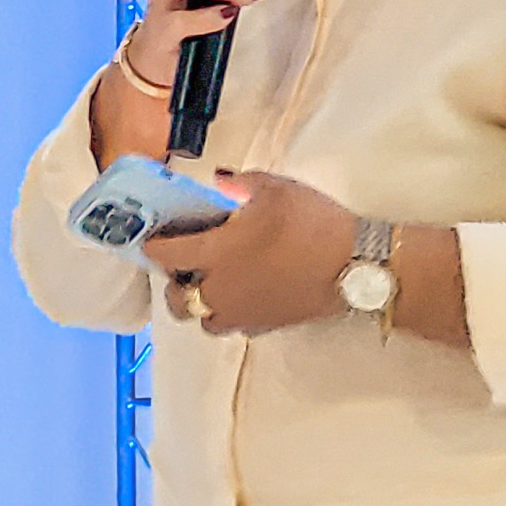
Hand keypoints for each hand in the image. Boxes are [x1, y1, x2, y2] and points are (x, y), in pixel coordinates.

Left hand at [144, 172, 357, 335]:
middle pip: (178, 301)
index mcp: (216, 254)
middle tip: (185, 266)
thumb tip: (220, 180)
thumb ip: (240, 184)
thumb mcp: (276, 189)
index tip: (151, 241)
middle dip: (174, 285)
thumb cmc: (313, 224)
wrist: (355, 265)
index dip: (153, 248)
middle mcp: (221, 290)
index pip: (166, 256)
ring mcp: (243, 313)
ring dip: (202, 304)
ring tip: (214, 285)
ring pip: (204, 320)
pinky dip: (231, 313)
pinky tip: (244, 294)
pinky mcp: (266, 325)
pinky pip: (235, 325)